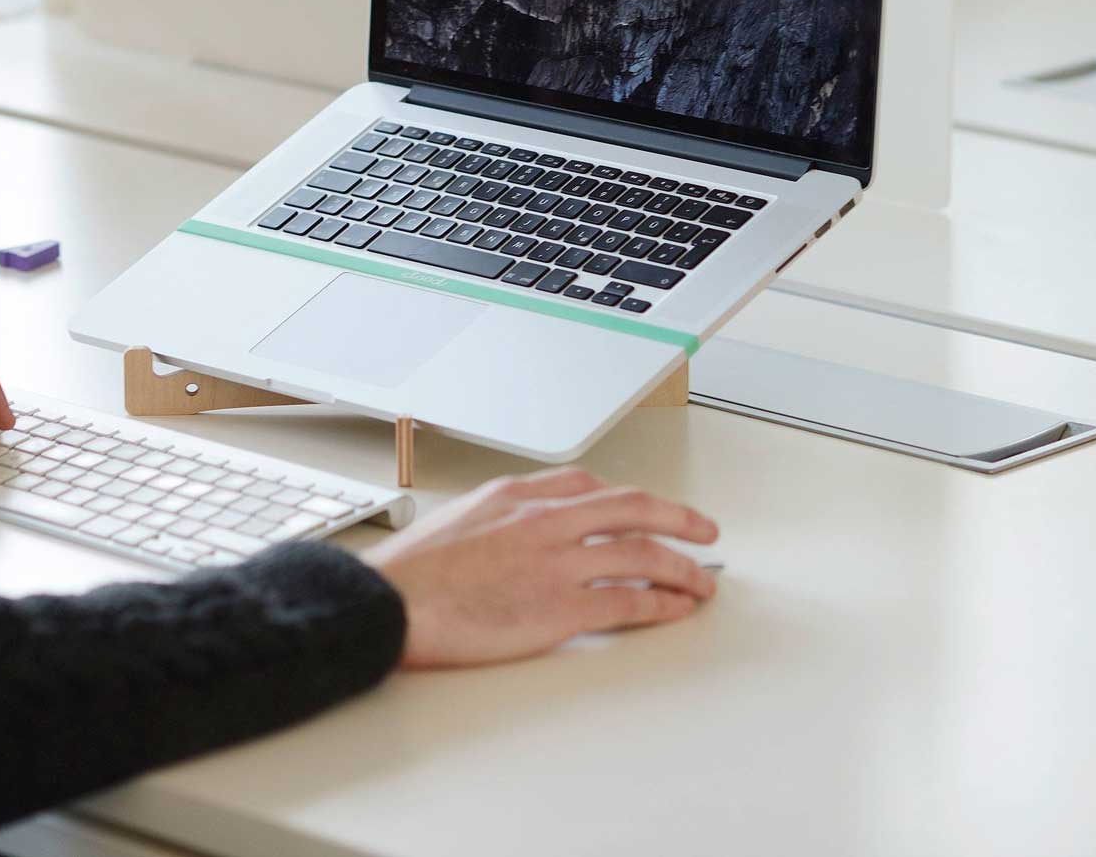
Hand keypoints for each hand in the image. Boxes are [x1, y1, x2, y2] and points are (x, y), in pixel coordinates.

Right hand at [360, 468, 718, 668]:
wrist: (391, 602)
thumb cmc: (410, 572)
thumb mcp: (456, 522)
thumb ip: (496, 521)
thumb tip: (512, 537)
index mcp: (517, 495)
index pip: (589, 485)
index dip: (629, 499)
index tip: (646, 509)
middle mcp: (545, 519)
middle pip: (633, 507)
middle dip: (678, 517)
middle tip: (704, 530)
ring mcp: (557, 561)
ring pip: (643, 553)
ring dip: (683, 568)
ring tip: (702, 582)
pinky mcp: (560, 606)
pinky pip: (629, 601)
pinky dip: (662, 604)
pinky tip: (676, 609)